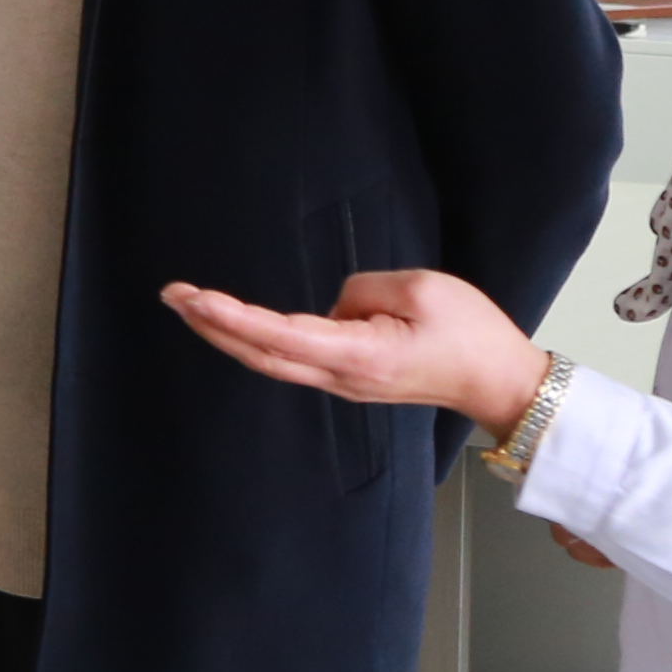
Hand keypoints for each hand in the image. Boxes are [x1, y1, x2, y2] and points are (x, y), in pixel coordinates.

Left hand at [162, 267, 550, 434]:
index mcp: (358, 354)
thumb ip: (363, 289)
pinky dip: (258, 340)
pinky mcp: (350, 378)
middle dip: (212, 326)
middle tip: (172, 295)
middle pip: (262, 355)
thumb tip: (334, 306)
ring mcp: (344, 383)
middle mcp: (342, 376)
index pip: (280, 334)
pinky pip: (293, 358)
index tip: (195, 298)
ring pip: (272, 360)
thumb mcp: (421, 288)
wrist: (499, 382)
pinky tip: (235, 325)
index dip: (233, 316)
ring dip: (229, 333)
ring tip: (191, 304)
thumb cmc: (470, 334)